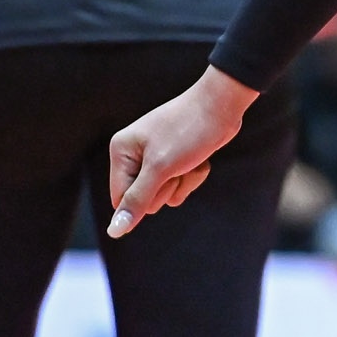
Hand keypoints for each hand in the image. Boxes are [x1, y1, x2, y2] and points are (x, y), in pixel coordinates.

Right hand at [106, 67, 254, 237]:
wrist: (223, 105)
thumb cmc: (189, 131)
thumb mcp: (161, 168)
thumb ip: (137, 201)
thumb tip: (113, 231)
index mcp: (121, 151)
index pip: (120, 200)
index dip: (143, 200)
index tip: (161, 181)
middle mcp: (135, 154)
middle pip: (144, 200)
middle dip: (167, 187)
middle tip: (177, 164)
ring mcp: (157, 157)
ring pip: (166, 194)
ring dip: (184, 182)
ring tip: (190, 158)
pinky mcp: (177, 159)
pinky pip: (181, 185)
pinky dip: (193, 176)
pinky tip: (200, 157)